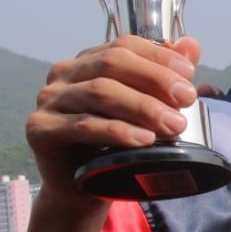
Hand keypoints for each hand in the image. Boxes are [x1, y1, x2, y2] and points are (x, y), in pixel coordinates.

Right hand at [26, 35, 202, 201]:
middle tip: (187, 100)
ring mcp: (50, 100)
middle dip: (155, 80)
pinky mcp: (40, 129)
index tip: (189, 75)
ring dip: (142, 107)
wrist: (81, 187)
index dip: (159, 57)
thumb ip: (164, 75)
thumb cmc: (115, 143)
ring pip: (100, 93)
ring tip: (174, 125)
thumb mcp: (144, 107)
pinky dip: (117, 131)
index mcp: (89, 61)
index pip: (124, 45)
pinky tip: (143, 139)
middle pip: (112, 64)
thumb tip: (190, 45)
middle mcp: (65, 75)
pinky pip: (83, 125)